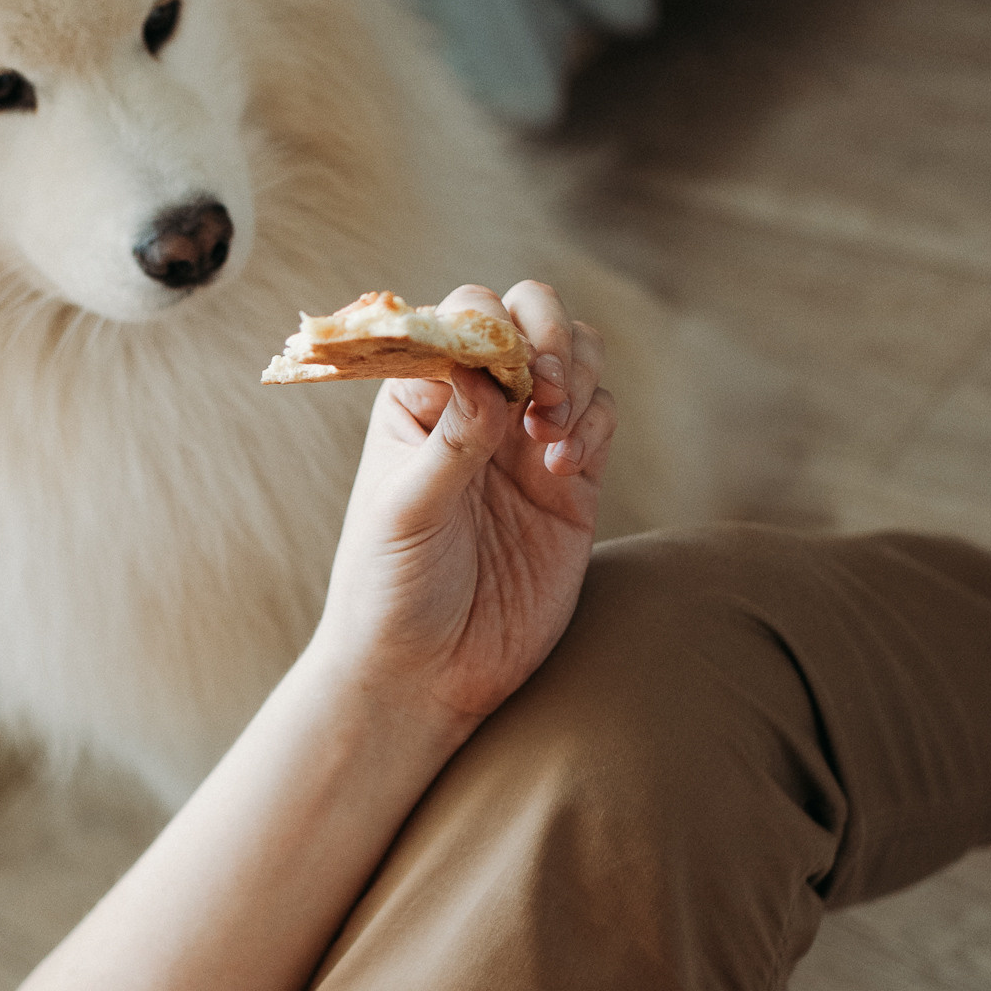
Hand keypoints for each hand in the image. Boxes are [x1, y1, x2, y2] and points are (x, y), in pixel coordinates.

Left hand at [304, 280, 614, 744]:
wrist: (426, 674)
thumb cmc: (389, 589)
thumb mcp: (405, 513)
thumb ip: (448, 443)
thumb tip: (487, 372)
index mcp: (418, 396)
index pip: (464, 316)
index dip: (490, 325)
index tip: (499, 371)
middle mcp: (476, 405)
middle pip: (530, 316)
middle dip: (549, 335)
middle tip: (544, 388)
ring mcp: (526, 440)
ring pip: (578, 359)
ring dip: (578, 377)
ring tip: (550, 438)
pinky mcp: (572, 483)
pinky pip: (602, 420)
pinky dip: (595, 426)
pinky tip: (562, 469)